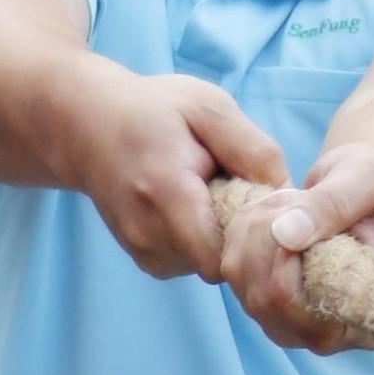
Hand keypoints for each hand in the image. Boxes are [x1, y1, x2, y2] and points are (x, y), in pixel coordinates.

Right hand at [64, 71, 287, 283]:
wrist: (86, 123)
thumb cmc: (153, 109)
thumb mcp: (208, 107)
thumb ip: (251, 147)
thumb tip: (287, 192)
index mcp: (168, 194)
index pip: (228, 253)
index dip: (254, 233)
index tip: (259, 200)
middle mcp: (149, 233)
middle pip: (222, 264)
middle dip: (239, 236)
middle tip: (237, 192)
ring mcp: (141, 250)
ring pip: (207, 267)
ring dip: (219, 238)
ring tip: (210, 195)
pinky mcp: (142, 258)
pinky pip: (189, 264)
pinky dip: (199, 243)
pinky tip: (194, 208)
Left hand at [222, 143, 373, 354]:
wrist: (368, 196)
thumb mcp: (370, 178)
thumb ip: (334, 204)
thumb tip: (285, 237)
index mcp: (368, 316)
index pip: (309, 312)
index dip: (289, 258)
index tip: (303, 210)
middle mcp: (328, 334)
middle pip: (265, 296)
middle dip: (268, 230)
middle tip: (298, 195)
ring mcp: (290, 323)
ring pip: (242, 277)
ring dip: (255, 223)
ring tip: (292, 200)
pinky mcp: (264, 304)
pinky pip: (231, 266)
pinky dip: (243, 226)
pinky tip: (275, 211)